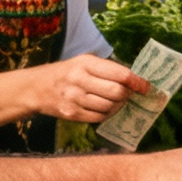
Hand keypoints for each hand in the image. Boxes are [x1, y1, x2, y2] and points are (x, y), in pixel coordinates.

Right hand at [33, 55, 147, 123]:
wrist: (35, 88)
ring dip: (118, 106)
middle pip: (117, 92)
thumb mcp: (83, 62)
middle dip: (127, 94)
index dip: (137, 81)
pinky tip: (106, 109)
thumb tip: (134, 80)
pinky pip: (99, 118)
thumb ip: (106, 69)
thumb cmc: (65, 73)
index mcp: (85, 63)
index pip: (119, 74)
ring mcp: (75, 99)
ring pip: (110, 107)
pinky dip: (107, 114)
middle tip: (129, 94)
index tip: (146, 86)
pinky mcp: (72, 114)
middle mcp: (79, 80)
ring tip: (116, 101)